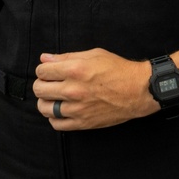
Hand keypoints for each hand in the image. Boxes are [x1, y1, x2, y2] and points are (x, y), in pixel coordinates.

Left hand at [33, 48, 154, 130]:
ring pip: (44, 108)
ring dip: (46, 101)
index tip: (49, 71)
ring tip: (55, 97)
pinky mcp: (82, 123)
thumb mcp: (95, 54)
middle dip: (42, 83)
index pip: (42, 71)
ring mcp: (77, 108)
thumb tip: (44, 58)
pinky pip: (56, 124)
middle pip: (39, 89)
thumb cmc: (118, 69)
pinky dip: (54, 117)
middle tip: (51, 83)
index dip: (44, 69)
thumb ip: (67, 56)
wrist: (138, 90)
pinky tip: (62, 110)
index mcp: (76, 69)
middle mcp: (73, 90)